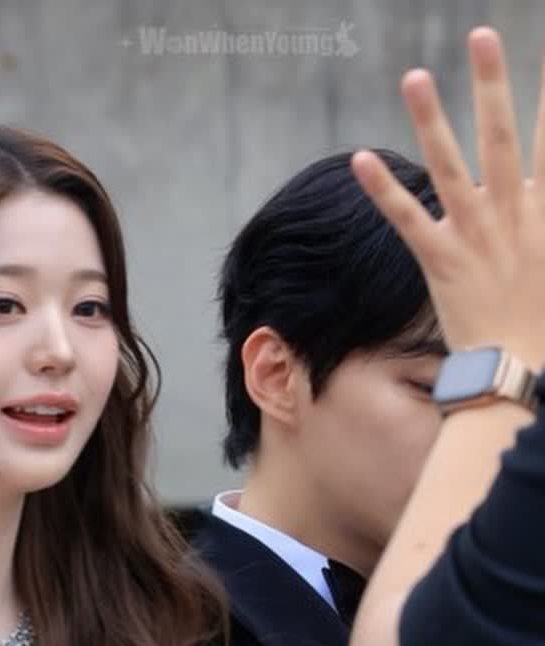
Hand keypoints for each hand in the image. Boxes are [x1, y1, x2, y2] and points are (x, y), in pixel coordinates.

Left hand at [352, 28, 544, 368]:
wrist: (517, 370)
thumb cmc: (544, 325)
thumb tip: (539, 190)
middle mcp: (513, 215)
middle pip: (502, 138)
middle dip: (493, 84)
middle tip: (483, 35)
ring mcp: (474, 237)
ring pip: (449, 166)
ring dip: (430, 119)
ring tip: (414, 76)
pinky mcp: (440, 262)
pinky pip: (406, 218)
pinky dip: (382, 189)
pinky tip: (360, 159)